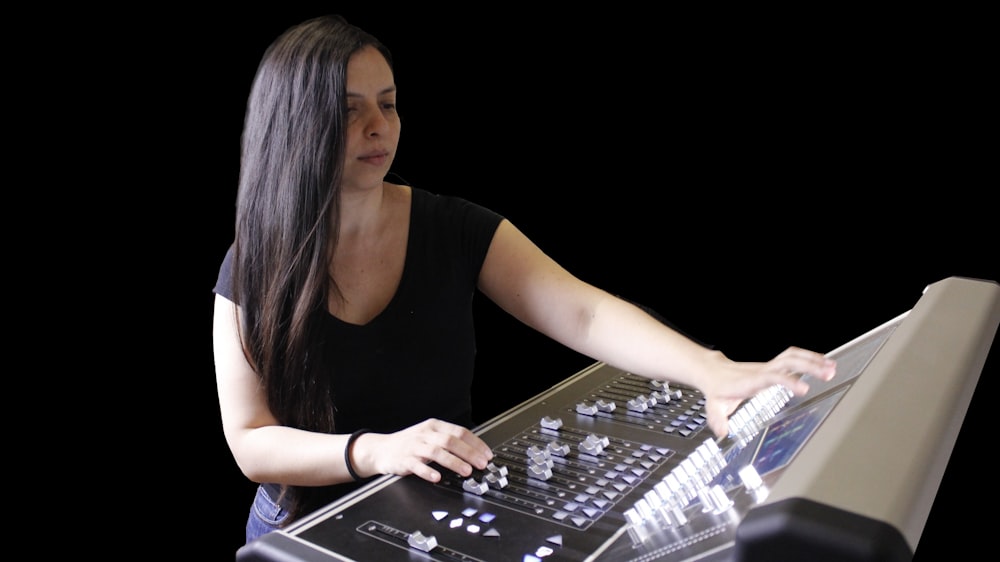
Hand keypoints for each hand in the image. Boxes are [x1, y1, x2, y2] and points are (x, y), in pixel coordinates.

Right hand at [353, 418, 493, 483]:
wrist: (381, 449)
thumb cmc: (410, 444)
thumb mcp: (429, 436)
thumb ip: (449, 441)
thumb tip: (475, 452)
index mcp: (434, 426)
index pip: (459, 432)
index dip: (476, 443)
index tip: (487, 454)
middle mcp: (425, 434)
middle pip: (451, 441)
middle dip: (469, 453)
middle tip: (481, 464)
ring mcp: (414, 446)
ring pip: (437, 452)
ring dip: (454, 462)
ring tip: (466, 471)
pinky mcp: (404, 459)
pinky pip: (417, 466)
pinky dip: (428, 471)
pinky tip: (437, 477)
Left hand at [700, 346, 836, 438]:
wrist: (714, 372)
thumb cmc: (717, 390)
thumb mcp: (714, 406)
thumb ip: (717, 419)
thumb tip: (722, 432)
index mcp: (751, 381)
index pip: (772, 378)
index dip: (788, 381)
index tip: (804, 389)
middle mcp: (762, 371)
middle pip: (788, 362)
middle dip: (810, 366)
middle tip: (829, 373)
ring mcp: (768, 367)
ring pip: (792, 357)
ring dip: (813, 359)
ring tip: (832, 367)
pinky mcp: (773, 366)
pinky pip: (793, 358)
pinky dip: (809, 358)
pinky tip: (823, 363)